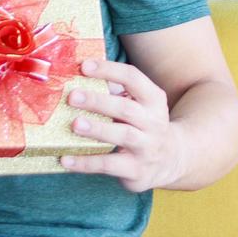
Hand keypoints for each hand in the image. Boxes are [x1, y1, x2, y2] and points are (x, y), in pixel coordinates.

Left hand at [60, 59, 185, 192]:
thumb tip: (79, 76)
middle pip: (126, 108)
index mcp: (153, 99)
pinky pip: (110, 165)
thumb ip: (115, 92)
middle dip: (98, 101)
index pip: (132, 78)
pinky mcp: (136, 170)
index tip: (84, 66)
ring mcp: (147, 147)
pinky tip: (66, 159)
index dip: (109, 70)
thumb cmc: (144, 125)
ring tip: (74, 124)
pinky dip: (86, 162)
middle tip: (72, 96)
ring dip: (97, 129)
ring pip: (122, 135)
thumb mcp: (140, 105)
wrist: (171, 159)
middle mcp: (154, 122)